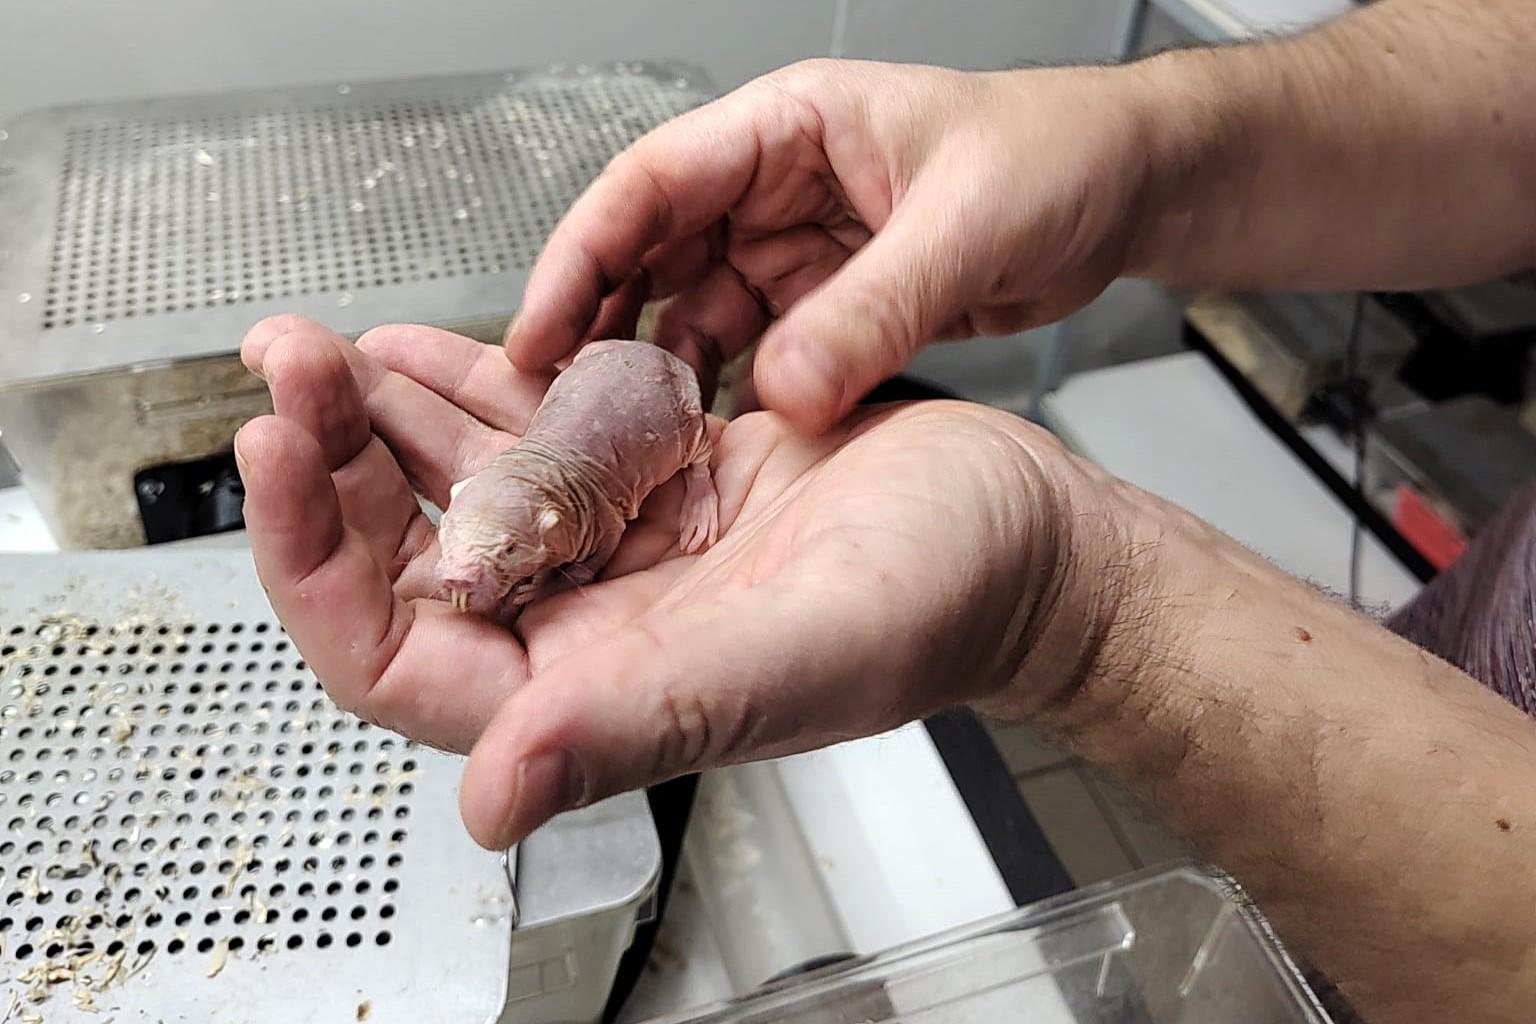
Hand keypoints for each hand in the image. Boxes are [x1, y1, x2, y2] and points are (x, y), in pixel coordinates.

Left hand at [235, 315, 1122, 848]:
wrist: (1023, 535)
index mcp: (600, 687)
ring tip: (321, 351)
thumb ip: (639, 722)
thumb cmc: (941, 604)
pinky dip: (476, 389)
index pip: (399, 658)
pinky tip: (423, 349)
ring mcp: (621, 549)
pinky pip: (540, 437)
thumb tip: (492, 797)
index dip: (314, 567)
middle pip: (413, 560)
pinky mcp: (657, 482)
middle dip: (332, 467)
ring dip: (385, 420)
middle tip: (287, 372)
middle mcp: (593, 625)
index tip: (278, 462)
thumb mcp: (790, 654)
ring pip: (465, 491)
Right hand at [504, 59, 1158, 431]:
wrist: (1124, 193)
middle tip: (560, 411)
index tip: (535, 332)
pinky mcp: (828, 307)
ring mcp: (799, 252)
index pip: (651, 184)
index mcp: (789, 127)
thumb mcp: (967, 225)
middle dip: (600, 327)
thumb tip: (786, 389)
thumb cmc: (1057, 157)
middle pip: (652, 255)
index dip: (580, 256)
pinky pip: (756, 355)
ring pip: (696, 315)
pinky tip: (706, 445)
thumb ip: (876, 309)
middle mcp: (776, 188)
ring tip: (628, 444)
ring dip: (664, 374)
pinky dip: (728, 397)